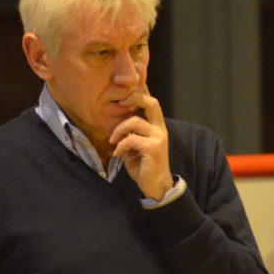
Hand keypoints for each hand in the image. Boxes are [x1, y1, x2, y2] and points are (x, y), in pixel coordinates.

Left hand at [108, 87, 172, 201]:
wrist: (156, 185)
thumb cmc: (144, 165)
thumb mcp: (136, 145)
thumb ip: (132, 132)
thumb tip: (119, 121)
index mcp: (157, 126)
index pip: (152, 103)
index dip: (141, 92)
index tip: (127, 88)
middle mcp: (160, 129)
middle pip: (151, 102)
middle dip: (134, 98)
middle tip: (120, 103)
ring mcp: (158, 137)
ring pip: (134, 121)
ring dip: (119, 130)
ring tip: (113, 141)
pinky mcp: (152, 148)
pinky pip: (131, 139)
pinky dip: (120, 146)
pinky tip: (117, 154)